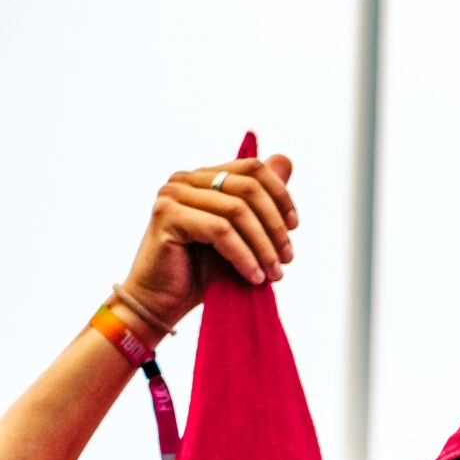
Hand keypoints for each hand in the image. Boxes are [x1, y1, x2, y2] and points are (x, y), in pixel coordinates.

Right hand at [123, 152, 299, 332]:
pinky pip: (220, 230)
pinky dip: (244, 256)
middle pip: (249, 188)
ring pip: (237, 210)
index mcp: (205, 178)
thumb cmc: (204, 269)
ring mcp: (173, 194)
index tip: (294, 227)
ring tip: (273, 275)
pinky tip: (254, 276)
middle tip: (286, 259)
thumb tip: (285, 160)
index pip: (252, 168)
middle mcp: (186, 179)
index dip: (280, 195)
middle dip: (275, 226)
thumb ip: (262, 200)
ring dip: (263, 246)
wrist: (164, 300)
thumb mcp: (243, 234)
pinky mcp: (167, 216)